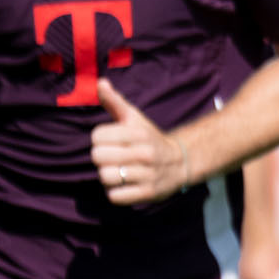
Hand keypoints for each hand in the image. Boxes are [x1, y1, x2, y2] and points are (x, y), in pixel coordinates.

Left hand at [90, 79, 187, 204]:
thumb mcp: (135, 118)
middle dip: (102, 158)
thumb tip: (100, 82)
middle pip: (98, 157)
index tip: (111, 141)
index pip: (97, 136)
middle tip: (114, 157)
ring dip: (108, 176)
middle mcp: (145, 153)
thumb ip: (115, 102)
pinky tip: (125, 185)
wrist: (181, 162)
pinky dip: (116, 192)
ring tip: (119, 171)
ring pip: (105, 177)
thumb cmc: (149, 139)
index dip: (100, 139)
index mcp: (139, 133)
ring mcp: (148, 174)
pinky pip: (115, 196)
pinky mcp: (148, 193)